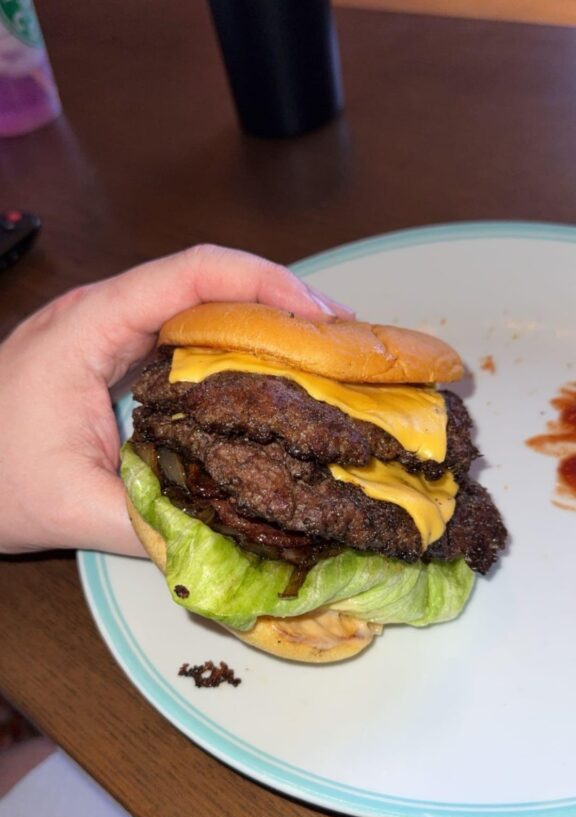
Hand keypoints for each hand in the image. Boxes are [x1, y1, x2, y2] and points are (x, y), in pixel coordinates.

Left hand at [0, 244, 350, 555]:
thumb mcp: (71, 509)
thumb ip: (150, 525)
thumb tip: (232, 542)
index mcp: (91, 327)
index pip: (190, 274)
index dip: (265, 283)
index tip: (322, 317)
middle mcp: (102, 314)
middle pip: (206, 279)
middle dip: (281, 301)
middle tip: (342, 344)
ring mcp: (105, 331)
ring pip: (197, 303)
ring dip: (260, 322)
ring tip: (320, 358)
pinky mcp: (109, 354)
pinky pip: (181, 333)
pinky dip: (231, 346)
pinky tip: (264, 377)